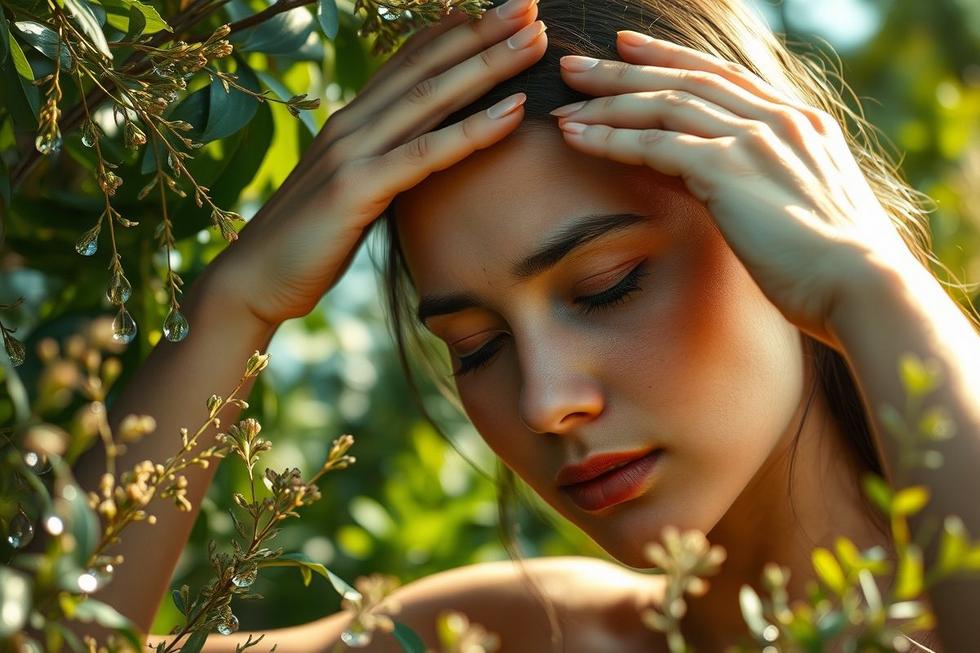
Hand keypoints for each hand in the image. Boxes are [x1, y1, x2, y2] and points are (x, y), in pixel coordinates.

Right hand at [211, 0, 547, 326]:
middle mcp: (351, 124)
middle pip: (426, 67)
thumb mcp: (354, 191)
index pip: (409, 63)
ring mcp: (352, 152)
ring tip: (535, 38)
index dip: (456, 32)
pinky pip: (425, 154)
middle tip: (530, 4)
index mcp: (351, 122)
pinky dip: (472, 130)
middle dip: (482, 32)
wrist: (255, 281)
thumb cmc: (310, 242)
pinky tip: (513, 111)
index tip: (502, 10)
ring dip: (487, 65)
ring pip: (431, 98)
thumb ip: (384, 164)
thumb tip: (421, 156)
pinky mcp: (356, 189)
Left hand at [548, 31, 919, 351]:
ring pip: (664, 105)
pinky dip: (611, 139)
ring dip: (607, 103)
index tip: (627, 49)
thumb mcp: (802, 207)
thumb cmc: (834, 266)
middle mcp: (776, 119)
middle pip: (684, 80)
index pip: (720, 76)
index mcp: (798, 122)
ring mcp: (753, 140)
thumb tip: (723, 185)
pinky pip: (655, 145)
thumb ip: (766, 182)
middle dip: (623, 70)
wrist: (861, 287)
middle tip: (575, 66)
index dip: (668, 59)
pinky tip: (578, 139)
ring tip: (564, 104)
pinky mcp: (729, 171)